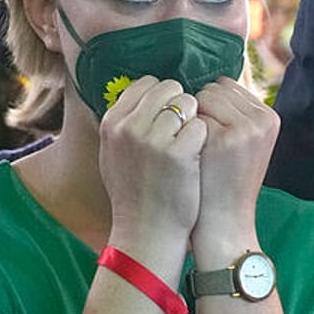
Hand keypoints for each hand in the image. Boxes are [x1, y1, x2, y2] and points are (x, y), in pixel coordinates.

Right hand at [99, 76, 207, 245]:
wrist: (145, 229)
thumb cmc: (133, 192)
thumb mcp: (113, 154)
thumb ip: (123, 124)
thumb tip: (142, 92)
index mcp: (111, 123)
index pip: (144, 84)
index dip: (162, 96)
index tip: (168, 115)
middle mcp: (128, 127)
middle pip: (168, 88)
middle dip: (181, 104)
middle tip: (183, 129)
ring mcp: (152, 139)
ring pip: (187, 103)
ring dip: (194, 120)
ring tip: (188, 144)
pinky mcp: (178, 152)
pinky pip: (200, 126)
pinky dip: (203, 138)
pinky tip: (196, 157)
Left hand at [192, 77, 276, 243]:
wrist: (223, 219)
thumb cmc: (224, 180)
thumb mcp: (243, 143)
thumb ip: (234, 113)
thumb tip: (210, 83)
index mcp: (269, 117)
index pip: (227, 86)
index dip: (210, 108)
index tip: (211, 134)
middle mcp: (260, 119)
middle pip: (213, 89)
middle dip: (200, 109)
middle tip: (204, 143)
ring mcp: (243, 127)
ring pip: (200, 99)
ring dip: (190, 119)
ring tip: (199, 149)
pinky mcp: (222, 138)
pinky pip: (189, 116)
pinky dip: (182, 131)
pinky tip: (190, 153)